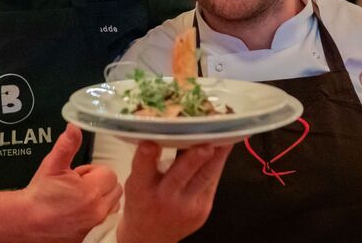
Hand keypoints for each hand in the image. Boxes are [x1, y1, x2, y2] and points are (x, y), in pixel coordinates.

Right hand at [0, 124, 121, 242]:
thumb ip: (67, 145)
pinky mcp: (91, 235)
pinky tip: (79, 211)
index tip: (78, 175)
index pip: (109, 173)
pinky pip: (104, 220)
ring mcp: (95, 225)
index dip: (93, 171)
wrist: (26, 221)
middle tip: (79, 185)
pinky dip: (96, 213)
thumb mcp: (52, 166)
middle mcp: (97, 211)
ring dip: (101, 199)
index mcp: (91, 192)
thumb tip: (74, 127)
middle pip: (115, 189)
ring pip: (112, 205)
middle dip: (100, 184)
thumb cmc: (39, 194)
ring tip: (79, 198)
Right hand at [117, 142, 233, 242]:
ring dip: (217, 158)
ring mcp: (186, 206)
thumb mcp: (135, 182)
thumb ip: (147, 162)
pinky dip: (218, 164)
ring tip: (226, 139)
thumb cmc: (142, 202)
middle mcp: (163, 198)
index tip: (150, 142)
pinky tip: (224, 149)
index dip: (146, 156)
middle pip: (179, 176)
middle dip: (194, 159)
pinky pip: (212, 182)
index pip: (142, 169)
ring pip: (205, 178)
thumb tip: (165, 129)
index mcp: (140, 189)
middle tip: (204, 143)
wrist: (151, 237)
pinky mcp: (203, 210)